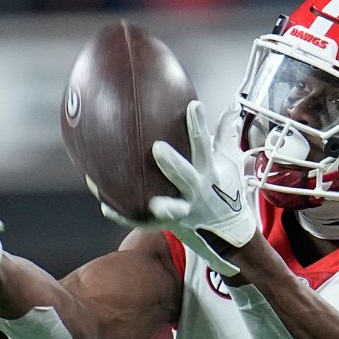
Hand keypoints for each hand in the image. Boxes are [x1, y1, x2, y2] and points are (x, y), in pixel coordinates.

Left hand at [103, 100, 254, 274]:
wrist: (226, 231)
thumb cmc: (223, 189)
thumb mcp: (228, 163)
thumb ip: (225, 135)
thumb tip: (232, 107)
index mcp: (208, 173)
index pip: (203, 147)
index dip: (199, 127)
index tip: (193, 106)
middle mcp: (197, 192)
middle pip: (186, 177)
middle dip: (174, 164)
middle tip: (158, 148)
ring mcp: (184, 210)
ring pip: (173, 208)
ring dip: (164, 206)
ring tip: (153, 204)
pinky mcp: (169, 224)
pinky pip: (145, 222)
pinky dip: (124, 216)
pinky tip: (105, 206)